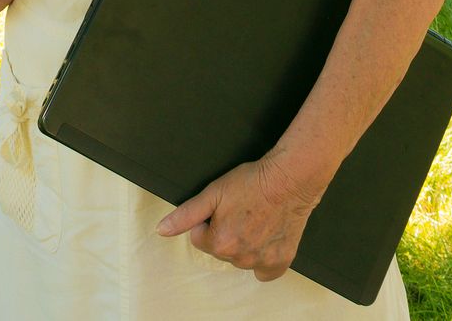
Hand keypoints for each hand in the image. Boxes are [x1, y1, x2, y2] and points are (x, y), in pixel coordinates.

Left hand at [156, 155, 323, 281]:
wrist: (289, 179)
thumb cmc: (253, 182)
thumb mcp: (213, 193)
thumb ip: (186, 215)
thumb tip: (162, 230)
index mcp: (220, 242)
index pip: (200, 237)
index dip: (209, 219)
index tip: (225, 206)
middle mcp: (240, 258)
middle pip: (221, 249)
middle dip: (226, 232)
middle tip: (242, 210)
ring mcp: (262, 261)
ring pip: (242, 258)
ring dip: (244, 243)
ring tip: (256, 218)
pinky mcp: (281, 261)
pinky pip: (265, 272)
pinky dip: (264, 259)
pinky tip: (266, 239)